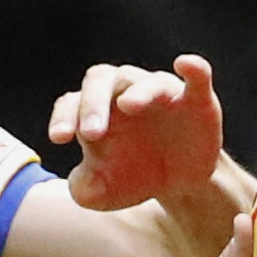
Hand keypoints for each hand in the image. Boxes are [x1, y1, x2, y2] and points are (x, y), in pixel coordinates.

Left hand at [49, 53, 223, 211]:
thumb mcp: (108, 192)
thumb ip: (88, 190)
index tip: (59, 139)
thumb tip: (82, 188)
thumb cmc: (135, 177)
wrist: (180, 184)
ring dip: (137, 92)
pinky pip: (197, 76)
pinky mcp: (196, 99)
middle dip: (93, 104)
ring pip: (145, 82)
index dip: (63, 117)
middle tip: (90, 133)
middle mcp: (124, 92)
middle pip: (101, 80)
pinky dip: (193, 68)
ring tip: (128, 106)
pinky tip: (184, 64)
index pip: (72, 102)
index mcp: (96, 110)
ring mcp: (160, 92)